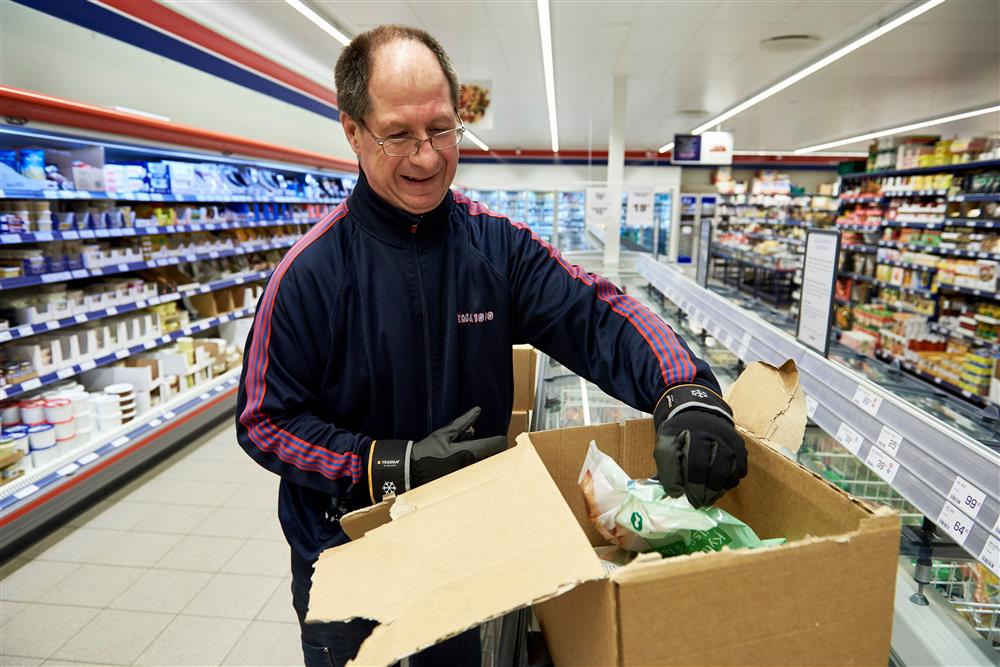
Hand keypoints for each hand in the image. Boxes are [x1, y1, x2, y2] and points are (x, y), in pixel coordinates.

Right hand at [367, 407, 506, 501]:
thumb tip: (477, 410)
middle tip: (490, 444)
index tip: (500, 437)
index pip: (495, 445)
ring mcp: (468, 476)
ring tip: (476, 452)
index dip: (500, 440)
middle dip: (494, 450)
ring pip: (487, 465)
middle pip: (495, 457)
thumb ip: (464, 422)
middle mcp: (470, 466)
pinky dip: (477, 465)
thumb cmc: (428, 450)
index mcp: (467, 452)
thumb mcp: (445, 433)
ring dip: (486, 458)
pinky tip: (467, 461)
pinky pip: (478, 472)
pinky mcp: (464, 482)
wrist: (413, 471)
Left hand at [652, 385, 746, 507]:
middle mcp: (718, 436)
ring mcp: (732, 442)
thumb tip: (676, 494)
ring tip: (708, 497)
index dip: (693, 485)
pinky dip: (730, 482)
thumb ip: (667, 468)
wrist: (698, 413)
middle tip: (699, 502)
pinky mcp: (741, 447)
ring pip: (732, 471)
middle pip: (718, 470)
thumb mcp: (665, 444)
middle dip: (707, 490)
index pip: (698, 464)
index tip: (687, 498)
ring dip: (719, 488)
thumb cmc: (679, 434)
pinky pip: (740, 471)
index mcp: (695, 434)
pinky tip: (718, 486)